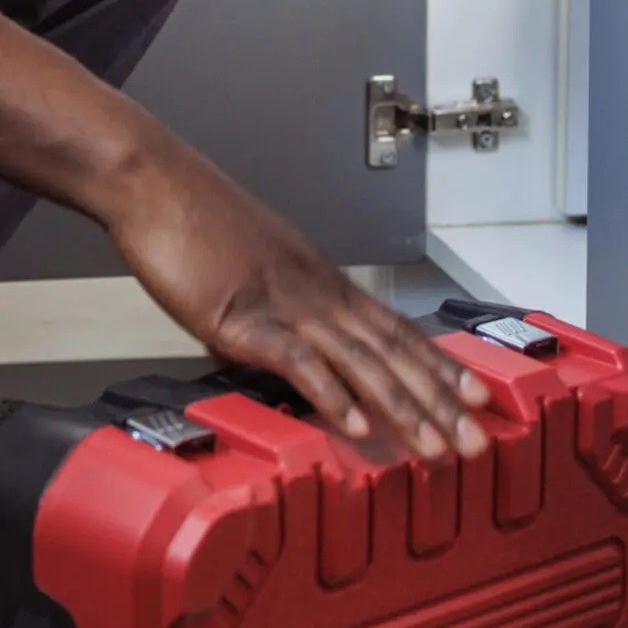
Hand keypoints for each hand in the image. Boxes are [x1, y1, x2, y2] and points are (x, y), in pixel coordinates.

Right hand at [102, 141, 488, 458]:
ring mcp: (282, 302)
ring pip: (361, 360)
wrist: (150, 180)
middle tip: (476, 441)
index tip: (476, 396)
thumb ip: (270, 309)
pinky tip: (357, 426)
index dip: (439, 364)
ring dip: (404, 407)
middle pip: (393, 350)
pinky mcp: (242, 316)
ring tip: (436, 448)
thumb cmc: (188, 217)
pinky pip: (298, 361)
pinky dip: (333, 395)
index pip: (395, 327)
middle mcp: (314, 290)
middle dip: (440, 400)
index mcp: (318, 278)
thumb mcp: (247, 265)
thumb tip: (271, 350)